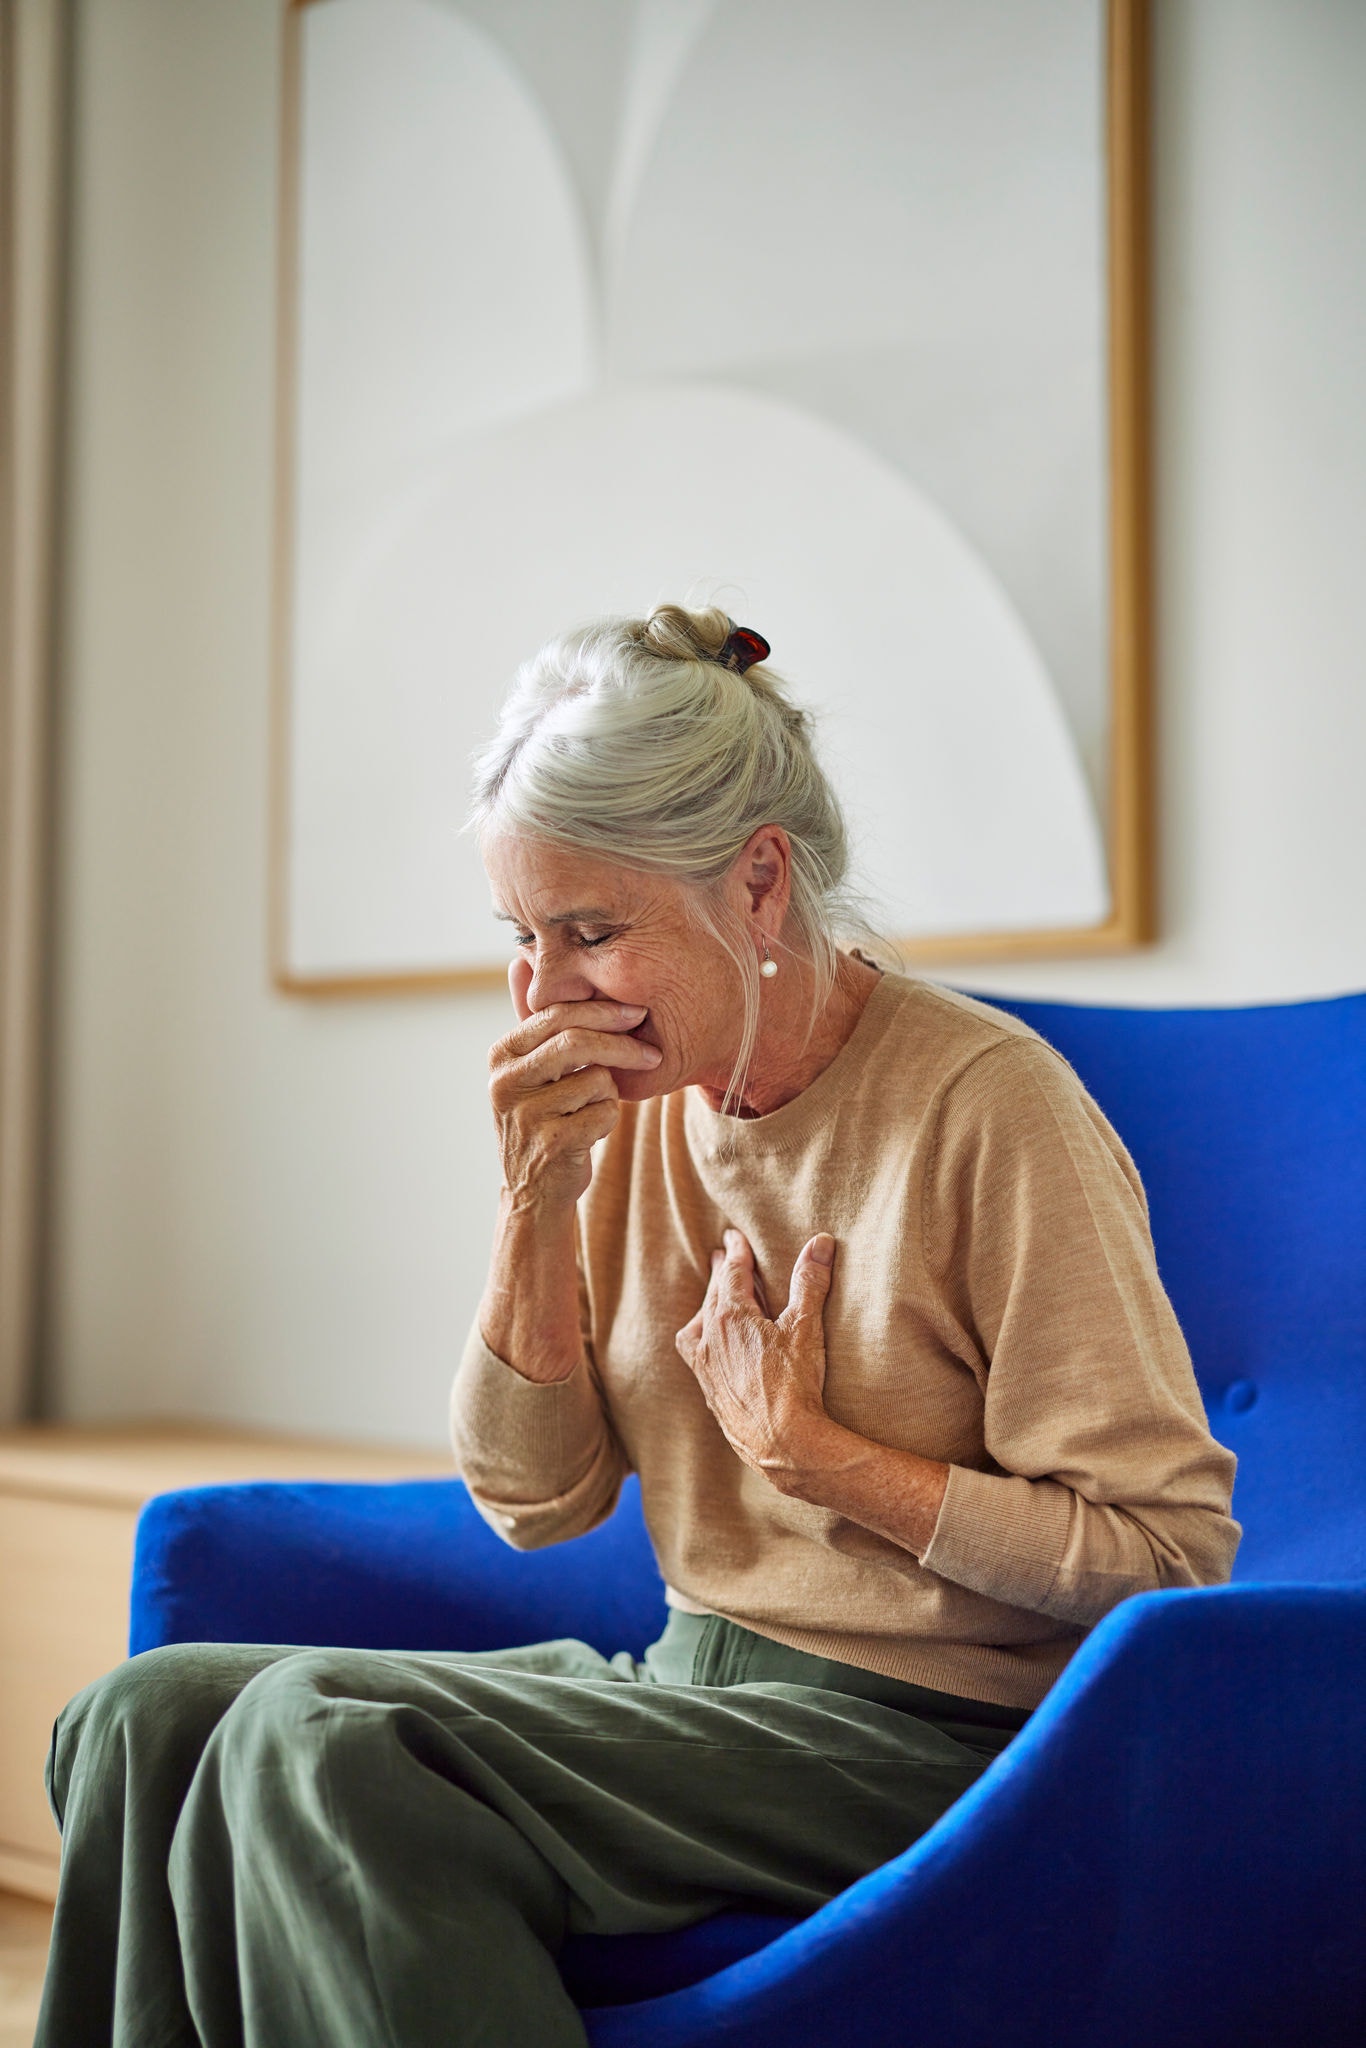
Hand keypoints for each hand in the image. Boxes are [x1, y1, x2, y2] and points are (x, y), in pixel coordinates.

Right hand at [489, 958, 662, 1211]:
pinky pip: (604, 1114)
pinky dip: (608, 1120)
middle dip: (622, 1044)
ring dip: (610, 1094)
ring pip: (596, 1081)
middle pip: (576, 1043)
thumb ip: (533, 1017)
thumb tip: (520, 955)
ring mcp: (523, 1115)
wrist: (536, 1191)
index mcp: (501, 1054)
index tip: (637, 1013)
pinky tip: (589, 1131)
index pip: (557, 1015)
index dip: (603, 1011)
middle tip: (652, 1054)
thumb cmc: (544, 1118)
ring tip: (592, 1108)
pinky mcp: (549, 1145)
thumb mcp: (531, 1068)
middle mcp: (504, 1082)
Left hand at [675, 1227, 837, 1485]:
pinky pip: (697, 1357)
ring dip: (706, 1308)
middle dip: (719, 1274)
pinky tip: (711, 1351)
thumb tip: (821, 1243)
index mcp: (730, 1317)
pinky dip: (703, 1342)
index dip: (736, 1252)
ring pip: (699, 1327)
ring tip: (712, 1301)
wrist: (782, 1443)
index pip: (731, 1273)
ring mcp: (707, 1368)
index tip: (734, 1237)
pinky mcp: (711, 1393)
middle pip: (712, 1296)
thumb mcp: (806, 1327)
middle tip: (719, 1257)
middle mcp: (711, 1339)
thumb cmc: (794, 1383)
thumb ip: (810, 1282)